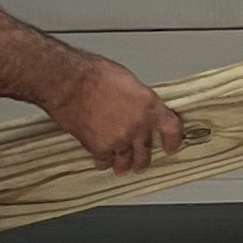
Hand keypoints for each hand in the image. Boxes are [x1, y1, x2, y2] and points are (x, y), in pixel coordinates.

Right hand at [52, 55, 185, 171]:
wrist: (68, 83)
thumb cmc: (92, 75)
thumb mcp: (126, 81)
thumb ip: (137, 99)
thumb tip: (138, 107)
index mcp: (148, 105)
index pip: (171, 127)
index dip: (174, 139)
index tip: (172, 146)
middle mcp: (137, 125)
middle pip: (146, 151)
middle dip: (144, 159)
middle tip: (141, 163)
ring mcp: (119, 139)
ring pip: (126, 162)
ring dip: (125, 165)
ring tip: (122, 167)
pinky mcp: (100, 148)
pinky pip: (105, 162)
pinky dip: (104, 161)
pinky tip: (103, 159)